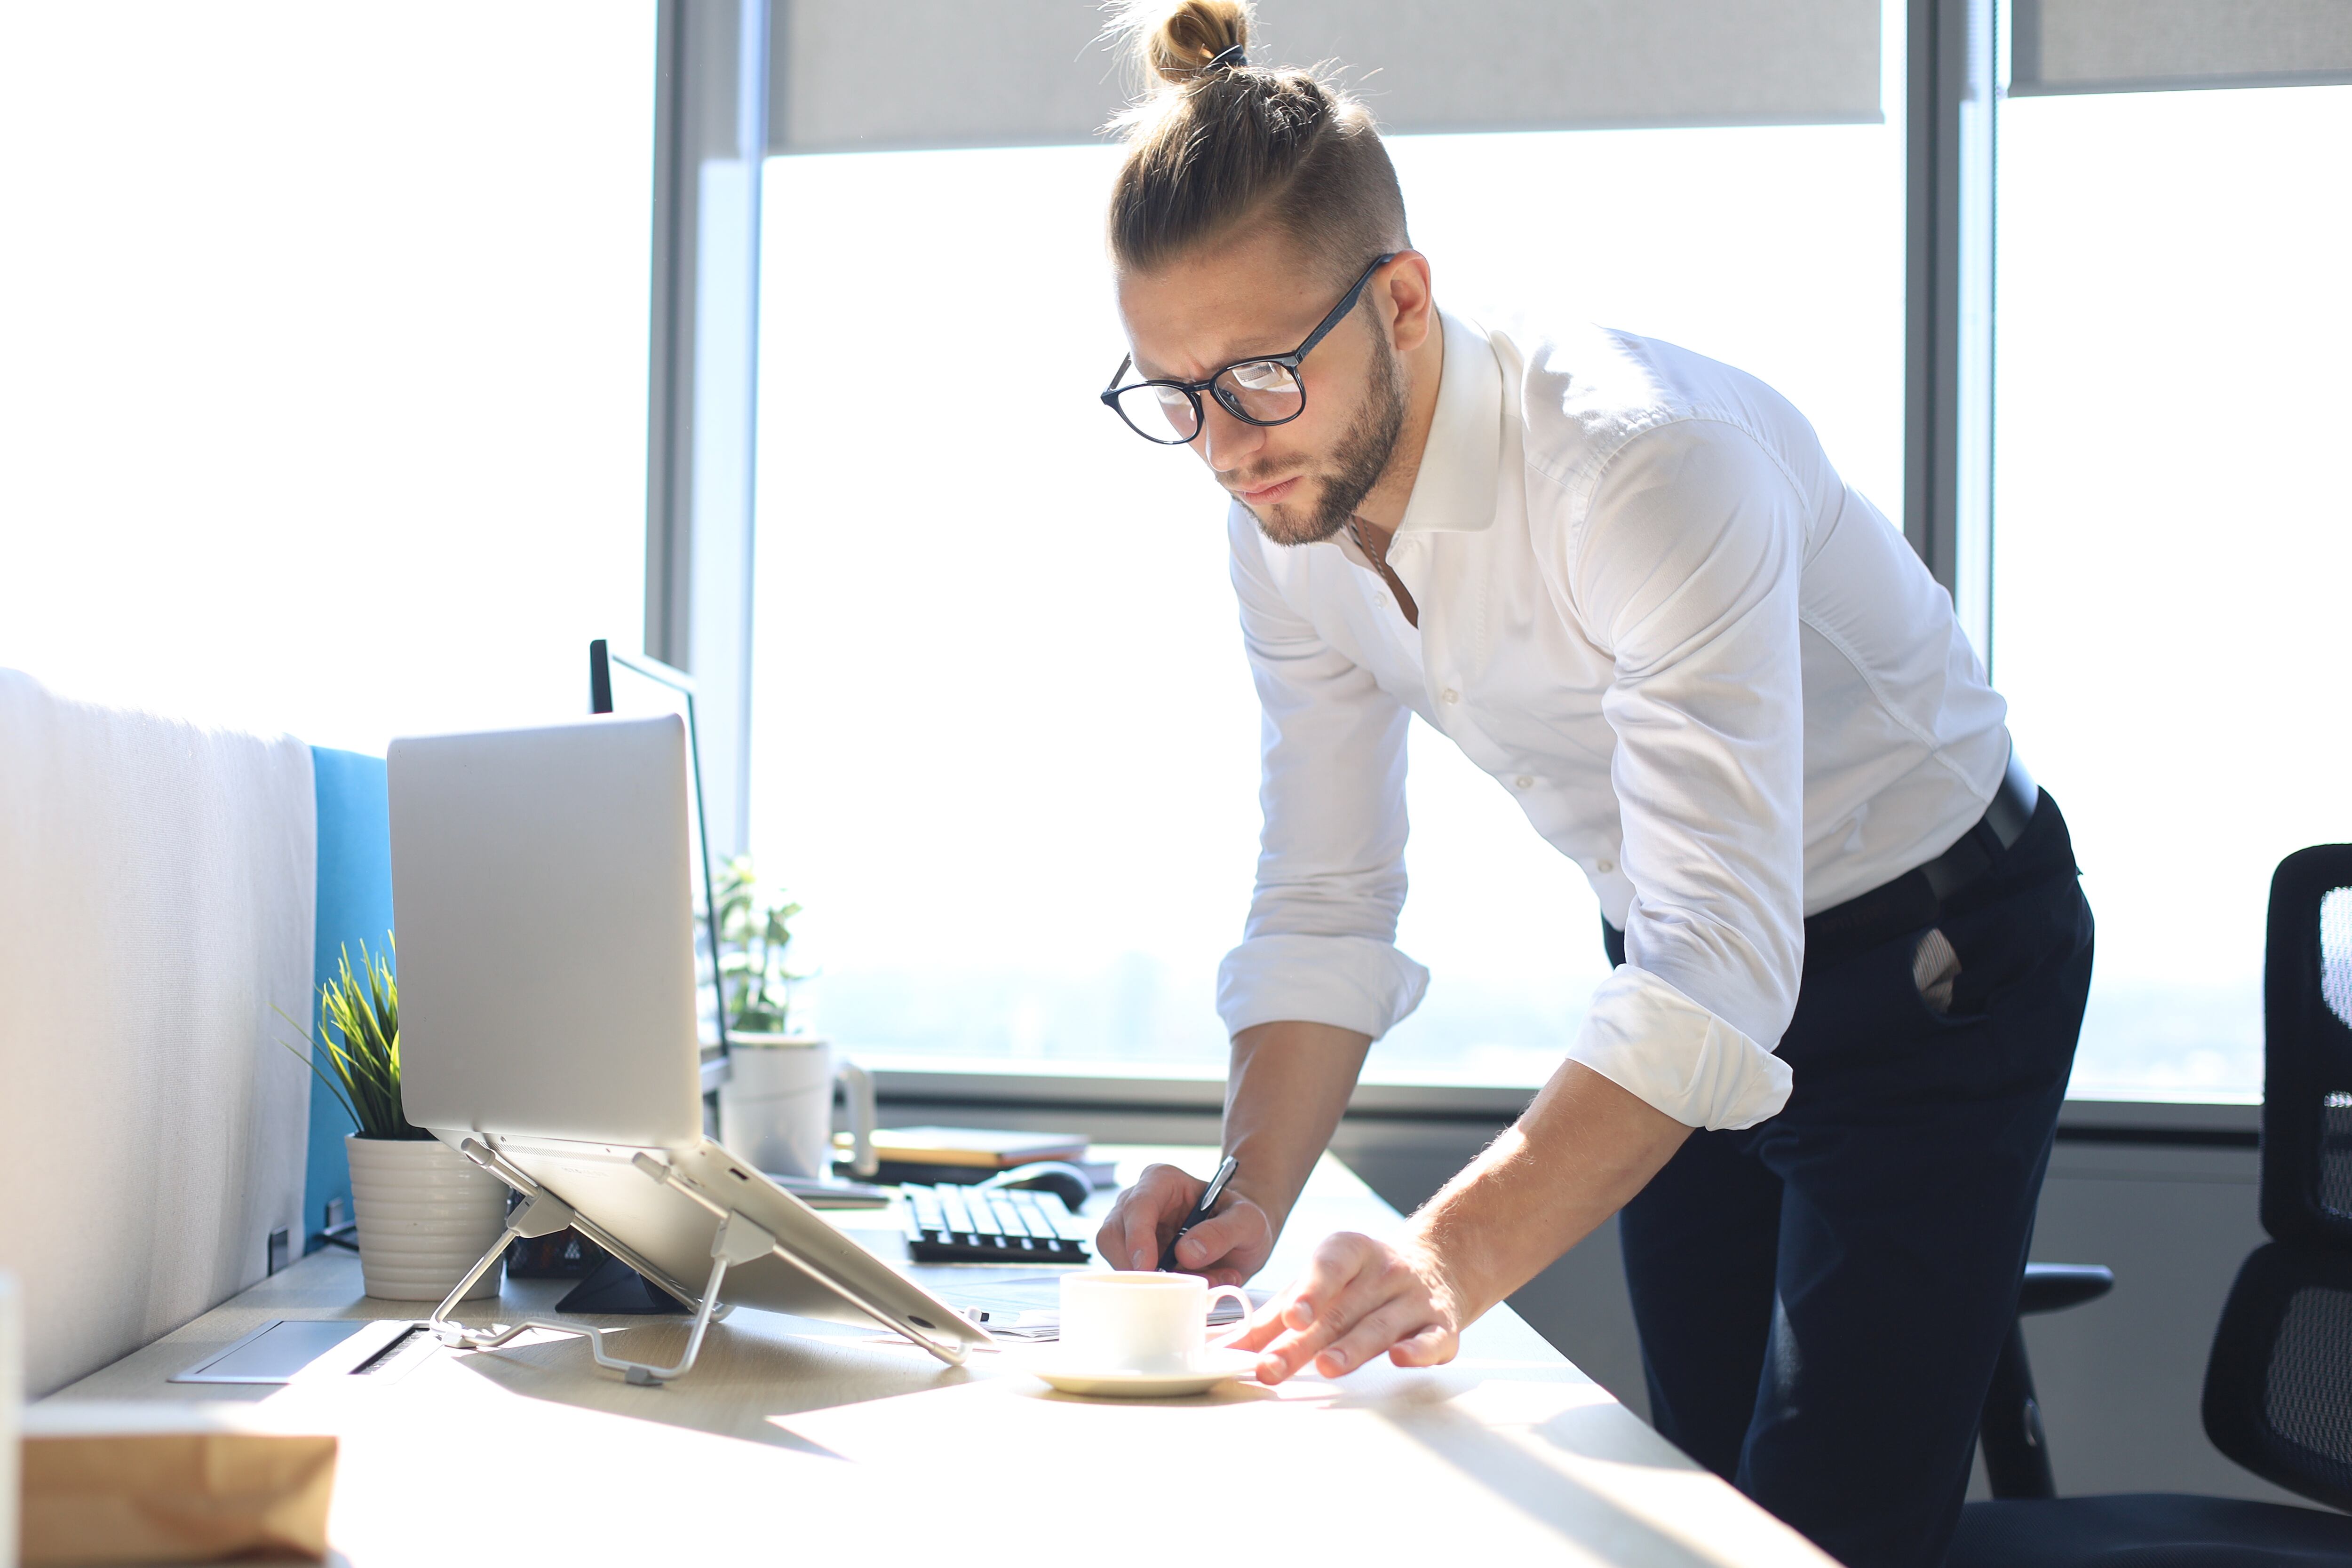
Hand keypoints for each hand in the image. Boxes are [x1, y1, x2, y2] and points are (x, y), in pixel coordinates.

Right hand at [1095, 1162, 1274, 1286]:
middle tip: (1169, 1286)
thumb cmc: (1241, 1219)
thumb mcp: (1248, 1221)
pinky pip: (1132, 1278)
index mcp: (1162, 1181)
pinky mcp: (1135, 1257)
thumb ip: (1222, 1233)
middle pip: (1113, 1234)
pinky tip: (1191, 1284)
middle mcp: (1139, 1202)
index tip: (1147, 1266)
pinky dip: (1158, 1288)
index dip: (1137, 1237)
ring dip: (1151, 1280)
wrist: (1242, 1238)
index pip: (1138, 1205)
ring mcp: (1132, 1231)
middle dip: (1136, 1265)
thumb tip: (1186, 1254)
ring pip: (1116, 1259)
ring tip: (1200, 1281)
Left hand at [1227, 1231, 1460, 1383]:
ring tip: (1327, 1367)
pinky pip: (1431, 1339)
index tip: (1289, 1317)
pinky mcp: (1440, 1326)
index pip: (1328, 1268)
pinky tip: (1400, 1359)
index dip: (1309, 1292)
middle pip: (1341, 1310)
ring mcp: (1413, 1298)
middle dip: (1304, 1342)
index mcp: (1350, 1252)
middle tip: (1272, 1366)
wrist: (1436, 1266)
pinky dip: (1418, 1350)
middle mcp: (1384, 1271)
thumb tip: (1225, 1348)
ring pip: (1381, 1325)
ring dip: (1353, 1348)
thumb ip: (1274, 1317)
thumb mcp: (1320, 1284)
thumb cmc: (1360, 1282)